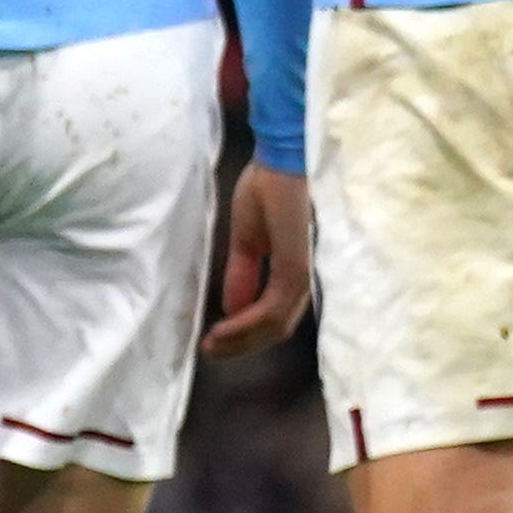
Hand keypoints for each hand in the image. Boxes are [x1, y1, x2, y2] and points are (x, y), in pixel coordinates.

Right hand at [204, 164, 312, 356]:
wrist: (278, 161)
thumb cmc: (266, 190)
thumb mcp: (247, 241)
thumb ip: (243, 275)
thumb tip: (233, 307)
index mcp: (292, 270)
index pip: (277, 316)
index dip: (248, 334)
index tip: (216, 341)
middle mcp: (301, 277)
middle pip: (277, 327)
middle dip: (243, 345)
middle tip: (211, 351)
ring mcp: (301, 273)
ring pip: (275, 324)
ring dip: (241, 339)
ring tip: (212, 344)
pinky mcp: (295, 266)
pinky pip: (272, 307)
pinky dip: (246, 323)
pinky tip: (223, 328)